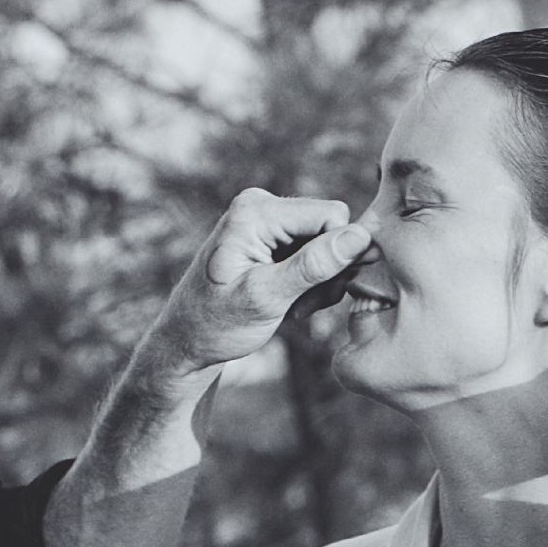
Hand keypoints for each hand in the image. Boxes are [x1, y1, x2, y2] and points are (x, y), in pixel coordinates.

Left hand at [154, 188, 373, 372]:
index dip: (340, 255)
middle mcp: (261, 206)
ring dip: (320, 281)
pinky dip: (310, 282)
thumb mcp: (266, 298)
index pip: (330, 215)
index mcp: (255, 211)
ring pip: (326, 243)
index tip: (322, 296)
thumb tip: (360, 237)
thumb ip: (313, 266)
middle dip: (329, 270)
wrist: (187, 341)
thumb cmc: (216, 324)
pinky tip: (291, 304)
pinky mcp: (271, 239)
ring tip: (295, 310)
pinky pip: (313, 253)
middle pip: (331, 227)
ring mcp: (266, 221)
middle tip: (305, 309)